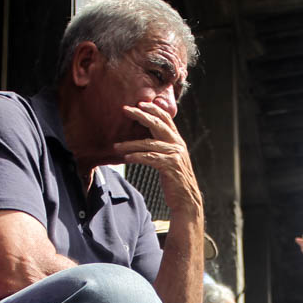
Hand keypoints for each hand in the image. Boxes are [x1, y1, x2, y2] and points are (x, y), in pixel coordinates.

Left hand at [115, 102, 200, 217]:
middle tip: (125, 109)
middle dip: (140, 115)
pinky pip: (150, 158)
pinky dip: (137, 157)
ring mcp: (174, 155)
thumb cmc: (174, 179)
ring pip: (149, 143)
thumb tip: (147, 140)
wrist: (186, 199)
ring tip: (116, 146)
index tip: (139, 103)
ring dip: (130, 144)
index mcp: (177, 140)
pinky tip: (126, 158)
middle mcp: (177, 144)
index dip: (153, 109)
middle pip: (157, 124)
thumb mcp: (170, 159)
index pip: (165, 118)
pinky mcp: (170, 166)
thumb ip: (162, 147)